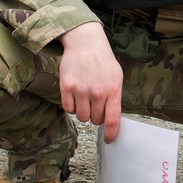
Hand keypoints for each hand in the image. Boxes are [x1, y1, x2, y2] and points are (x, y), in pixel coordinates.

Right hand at [58, 22, 123, 141]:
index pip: (112, 120)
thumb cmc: (103, 61)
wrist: (86, 43)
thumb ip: (115, 98)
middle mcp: (97, 92)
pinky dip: (71, 106)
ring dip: (83, 112)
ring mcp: (81, 90)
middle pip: (95, 120)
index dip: (111, 133)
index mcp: (113, 90)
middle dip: (96, 116)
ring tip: (85, 98)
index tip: (109, 140)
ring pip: (81, 117)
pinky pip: (68, 109)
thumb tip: (112, 120)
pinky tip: (75, 95)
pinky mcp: (66, 87)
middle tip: (95, 104)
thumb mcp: (116, 77)